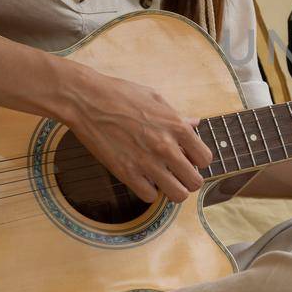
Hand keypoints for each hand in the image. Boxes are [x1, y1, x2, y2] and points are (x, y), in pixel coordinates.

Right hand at [62, 65, 213, 202]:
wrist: (87, 100)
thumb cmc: (120, 94)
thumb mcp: (155, 98)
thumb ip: (177, 116)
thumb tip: (195, 123)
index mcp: (177, 126)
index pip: (205, 159)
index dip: (198, 161)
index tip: (188, 159)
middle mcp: (166, 147)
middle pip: (194, 182)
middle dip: (188, 180)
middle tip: (177, 174)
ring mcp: (147, 162)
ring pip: (177, 195)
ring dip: (172, 190)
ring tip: (163, 181)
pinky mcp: (126, 173)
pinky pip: (149, 196)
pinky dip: (149, 191)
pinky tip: (143, 179)